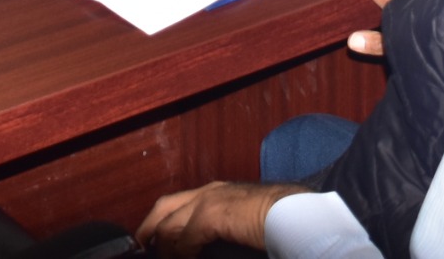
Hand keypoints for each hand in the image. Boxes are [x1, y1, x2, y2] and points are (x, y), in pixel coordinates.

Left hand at [136, 182, 300, 257]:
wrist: (300, 216)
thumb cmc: (281, 222)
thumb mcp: (242, 227)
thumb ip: (221, 234)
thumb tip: (203, 250)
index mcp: (218, 192)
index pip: (177, 203)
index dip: (161, 223)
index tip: (154, 244)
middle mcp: (210, 191)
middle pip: (163, 207)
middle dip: (148, 229)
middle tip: (143, 249)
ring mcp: (209, 199)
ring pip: (168, 222)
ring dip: (163, 246)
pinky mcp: (212, 214)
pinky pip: (183, 238)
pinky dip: (178, 253)